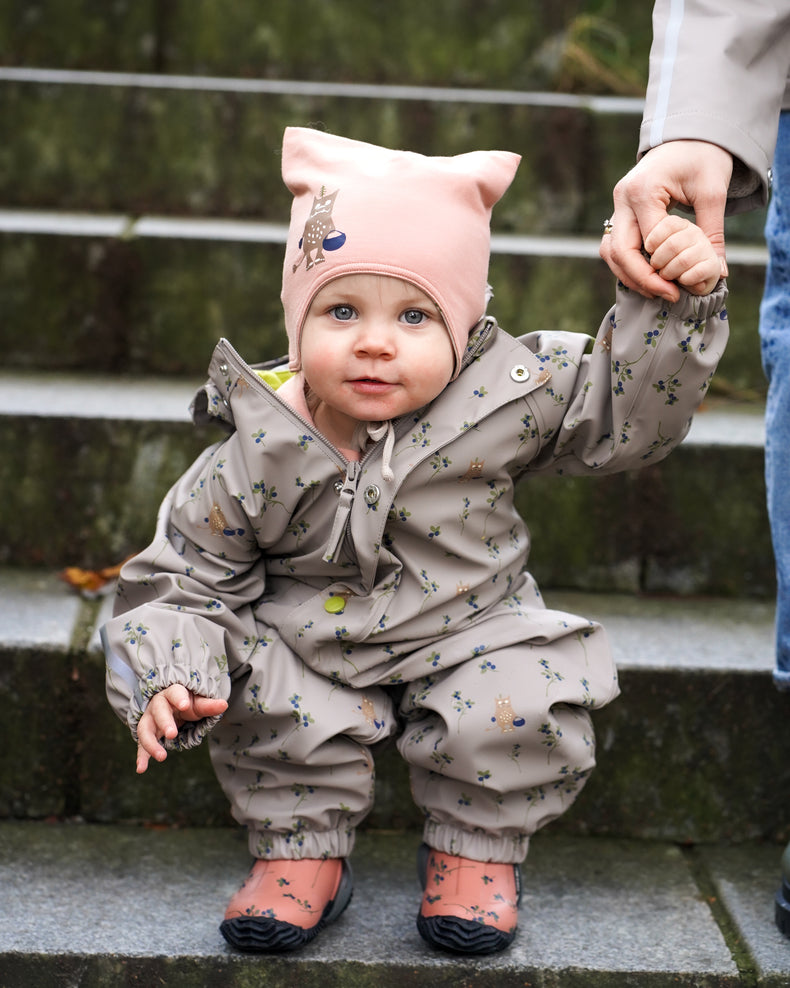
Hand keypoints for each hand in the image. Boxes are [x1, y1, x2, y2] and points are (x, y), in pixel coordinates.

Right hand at [135, 684, 227, 773]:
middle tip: (172, 734)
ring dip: (151, 743)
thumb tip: (224, 704)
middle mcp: (158, 705)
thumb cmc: (188, 703)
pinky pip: (141, 745)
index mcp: (173, 693)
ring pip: (145, 729)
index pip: (175, 692)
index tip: (185, 705)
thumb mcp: (199, 703)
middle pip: (158, 711)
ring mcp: (150, 719)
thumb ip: (209, 705)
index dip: (179, 698)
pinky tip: (141, 769)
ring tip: (162, 756)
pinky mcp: (147, 734)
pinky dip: (141, 756)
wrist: (174, 705)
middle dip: (164, 722)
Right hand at [600, 141, 732, 301]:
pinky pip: (615, 246)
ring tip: (656, 290)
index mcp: (642, 190)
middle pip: (619, 251)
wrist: (690, 135)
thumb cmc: (702, 157)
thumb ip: (712, 233)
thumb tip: (720, 272)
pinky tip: (649, 277)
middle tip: (666, 295)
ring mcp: (618, 205)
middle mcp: (622, 199)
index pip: (645, 242)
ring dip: (629, 275)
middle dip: (641, 279)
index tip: (678, 289)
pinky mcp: (621, 212)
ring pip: (610, 252)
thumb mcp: (713, 192)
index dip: (658, 270)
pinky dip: (627, 265)